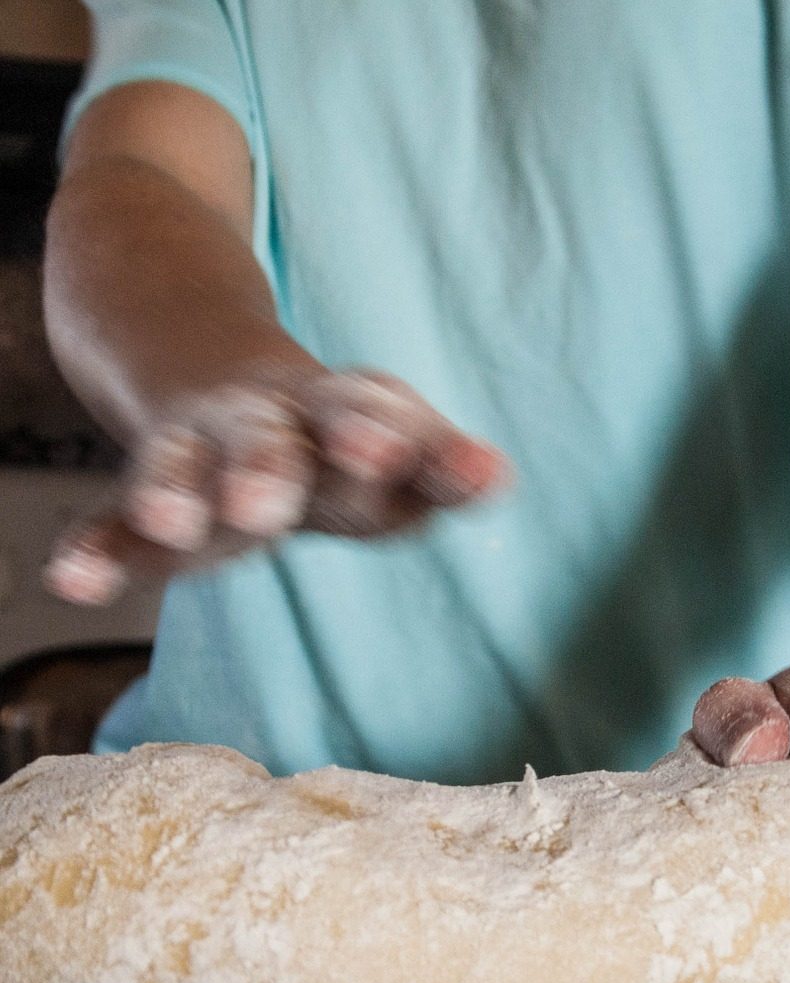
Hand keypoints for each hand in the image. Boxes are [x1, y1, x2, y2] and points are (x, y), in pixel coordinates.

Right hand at [45, 367, 508, 604]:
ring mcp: (202, 450)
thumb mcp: (392, 451)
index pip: (393, 433)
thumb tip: (499, 477)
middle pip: (276, 439)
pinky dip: (95, 547)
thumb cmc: (334, 441)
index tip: (473, 474)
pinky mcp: (152, 483)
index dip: (429, 456)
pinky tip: (71, 584)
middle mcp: (272, 426)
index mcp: (347, 422)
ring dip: (184, 491)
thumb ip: (442, 472)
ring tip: (172, 521)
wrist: (219, 372)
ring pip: (188, 465)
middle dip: (276, 464)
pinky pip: (114, 514)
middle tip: (277, 497)